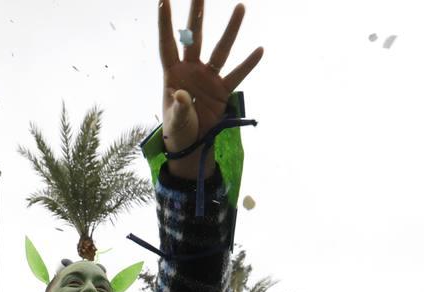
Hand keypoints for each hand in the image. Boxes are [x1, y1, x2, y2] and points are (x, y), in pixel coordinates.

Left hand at [158, 0, 263, 178]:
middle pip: (195, 37)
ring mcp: (208, 78)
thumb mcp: (175, 122)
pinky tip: (259, 49)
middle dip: (197, 15)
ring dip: (231, 29)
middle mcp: (191, 70)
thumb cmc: (177, 132)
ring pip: (221, 49)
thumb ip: (178, 108)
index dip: (165, 24)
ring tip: (241, 7)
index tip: (164, 0)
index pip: (168, 44)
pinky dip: (248, 64)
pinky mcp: (223, 91)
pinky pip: (237, 75)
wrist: (192, 146)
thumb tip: (180, 94)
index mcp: (172, 74)